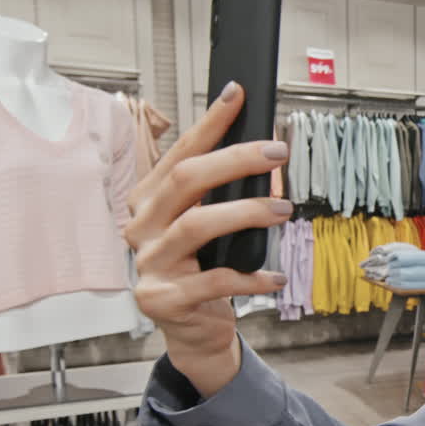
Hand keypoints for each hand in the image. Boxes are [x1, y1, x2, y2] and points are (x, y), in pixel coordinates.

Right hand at [124, 81, 291, 396]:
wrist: (194, 331)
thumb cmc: (205, 269)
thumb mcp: (216, 228)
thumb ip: (232, 195)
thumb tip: (270, 161)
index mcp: (149, 201)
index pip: (180, 153)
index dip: (209, 123)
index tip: (237, 94)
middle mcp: (141, 227)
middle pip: (186, 180)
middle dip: (235, 159)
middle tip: (277, 152)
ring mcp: (148, 264)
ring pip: (197, 224)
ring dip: (246, 212)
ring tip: (283, 208)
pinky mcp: (162, 299)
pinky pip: (213, 281)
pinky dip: (250, 278)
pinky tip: (276, 277)